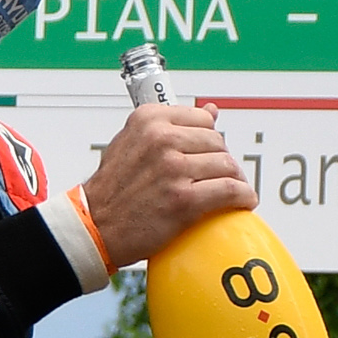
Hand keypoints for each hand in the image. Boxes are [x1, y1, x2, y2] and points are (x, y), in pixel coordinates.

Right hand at [78, 104, 256, 271]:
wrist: (94, 226)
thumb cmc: (111, 189)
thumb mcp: (131, 143)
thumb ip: (169, 126)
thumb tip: (212, 111)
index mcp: (148, 120)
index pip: (202, 119)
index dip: (209, 138)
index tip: (208, 153)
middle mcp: (161, 139)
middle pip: (217, 142)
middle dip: (222, 160)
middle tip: (218, 176)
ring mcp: (173, 169)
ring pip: (227, 165)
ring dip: (235, 180)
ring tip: (232, 190)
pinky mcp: (184, 199)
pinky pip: (230, 190)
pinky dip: (243, 196)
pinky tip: (243, 201)